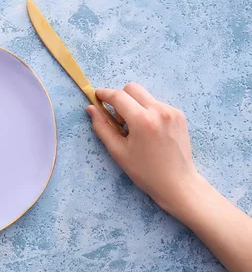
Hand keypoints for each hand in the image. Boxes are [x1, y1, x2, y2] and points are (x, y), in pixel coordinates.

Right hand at [86, 82, 201, 215]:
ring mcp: (172, 111)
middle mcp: (159, 111)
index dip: (105, 94)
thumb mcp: (118, 151)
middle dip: (121, 98)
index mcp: (142, 120)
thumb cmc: (145, 171)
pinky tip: (150, 132)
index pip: (119, 96)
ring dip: (135, 106)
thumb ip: (102, 127)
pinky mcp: (179, 115)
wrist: (177, 182)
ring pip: (145, 96)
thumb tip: (91, 109)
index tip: (97, 95)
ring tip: (136, 130)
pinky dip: (148, 112)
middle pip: (132, 88)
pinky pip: (157, 104)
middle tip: (120, 121)